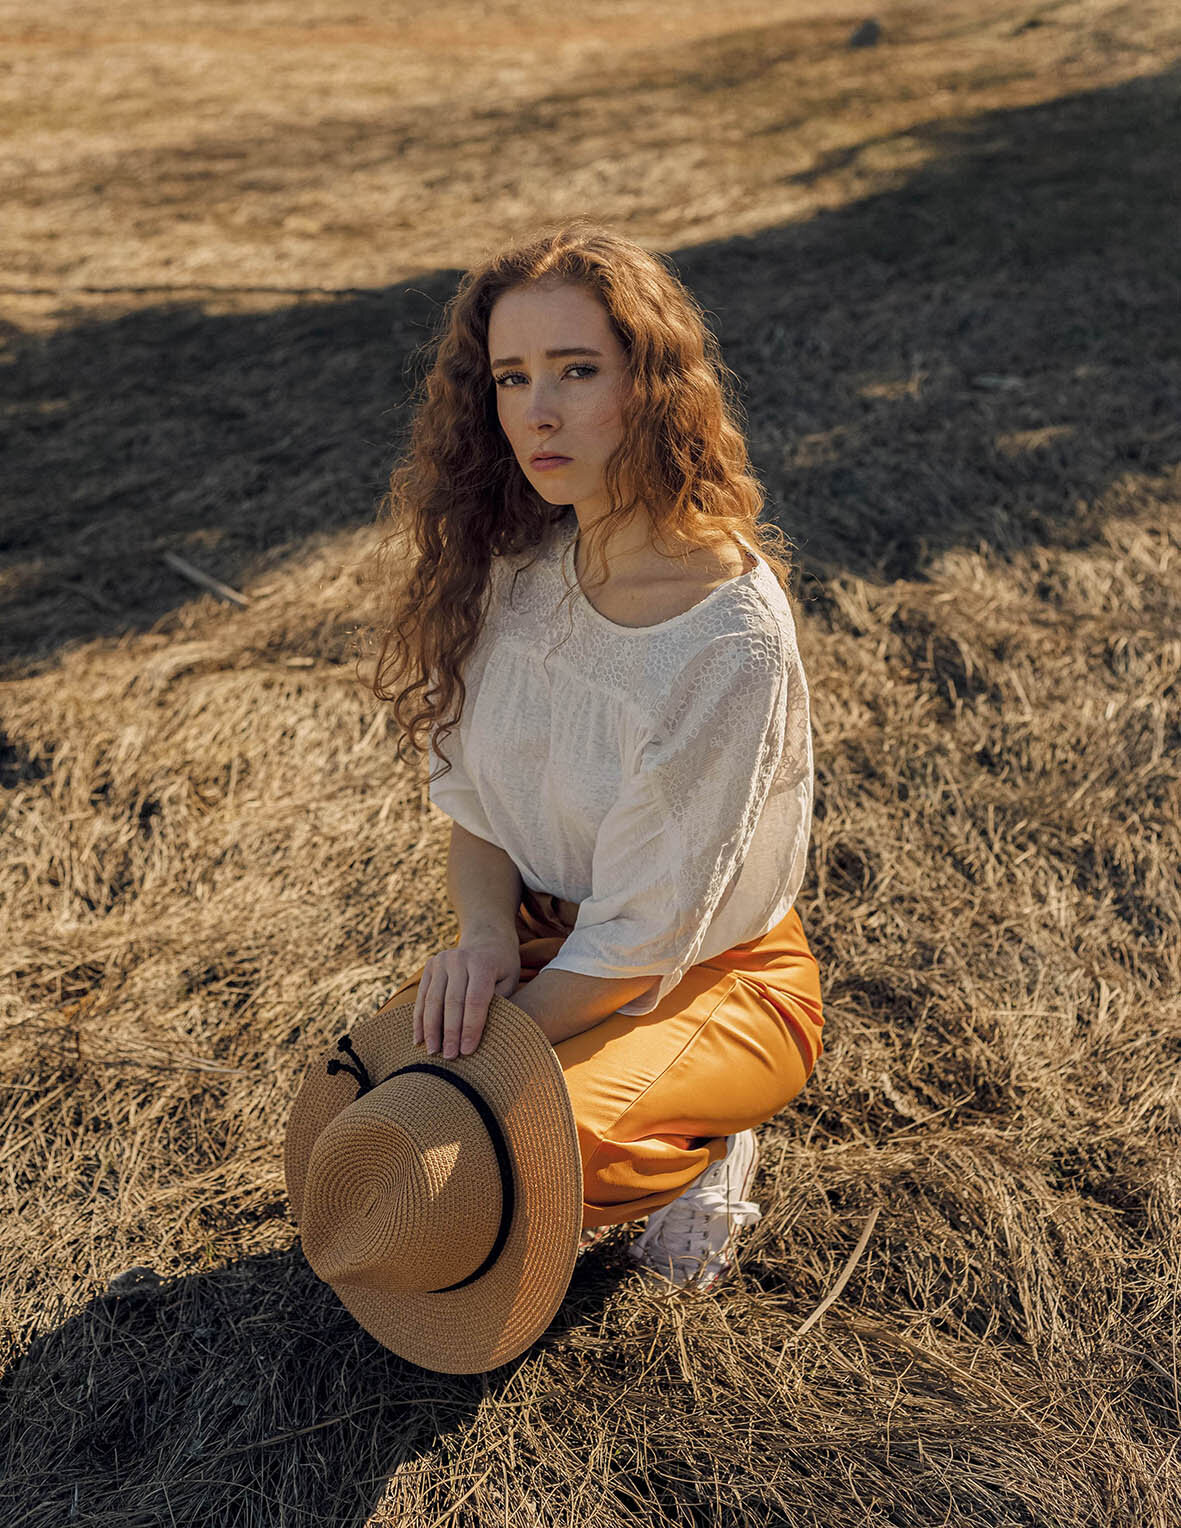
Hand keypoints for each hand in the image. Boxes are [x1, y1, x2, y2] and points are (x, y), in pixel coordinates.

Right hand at [413, 933, 521, 1058]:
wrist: (487, 939)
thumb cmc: (502, 968)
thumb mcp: (509, 981)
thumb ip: (499, 1003)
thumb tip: (484, 1034)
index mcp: (482, 963)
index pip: (475, 1000)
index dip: (471, 1028)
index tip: (467, 1051)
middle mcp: (459, 959)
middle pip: (452, 1002)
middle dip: (450, 1033)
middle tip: (449, 1057)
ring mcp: (441, 961)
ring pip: (433, 1000)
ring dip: (431, 1029)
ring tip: (432, 1052)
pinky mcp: (429, 966)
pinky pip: (422, 996)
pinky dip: (419, 1019)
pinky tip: (419, 1038)